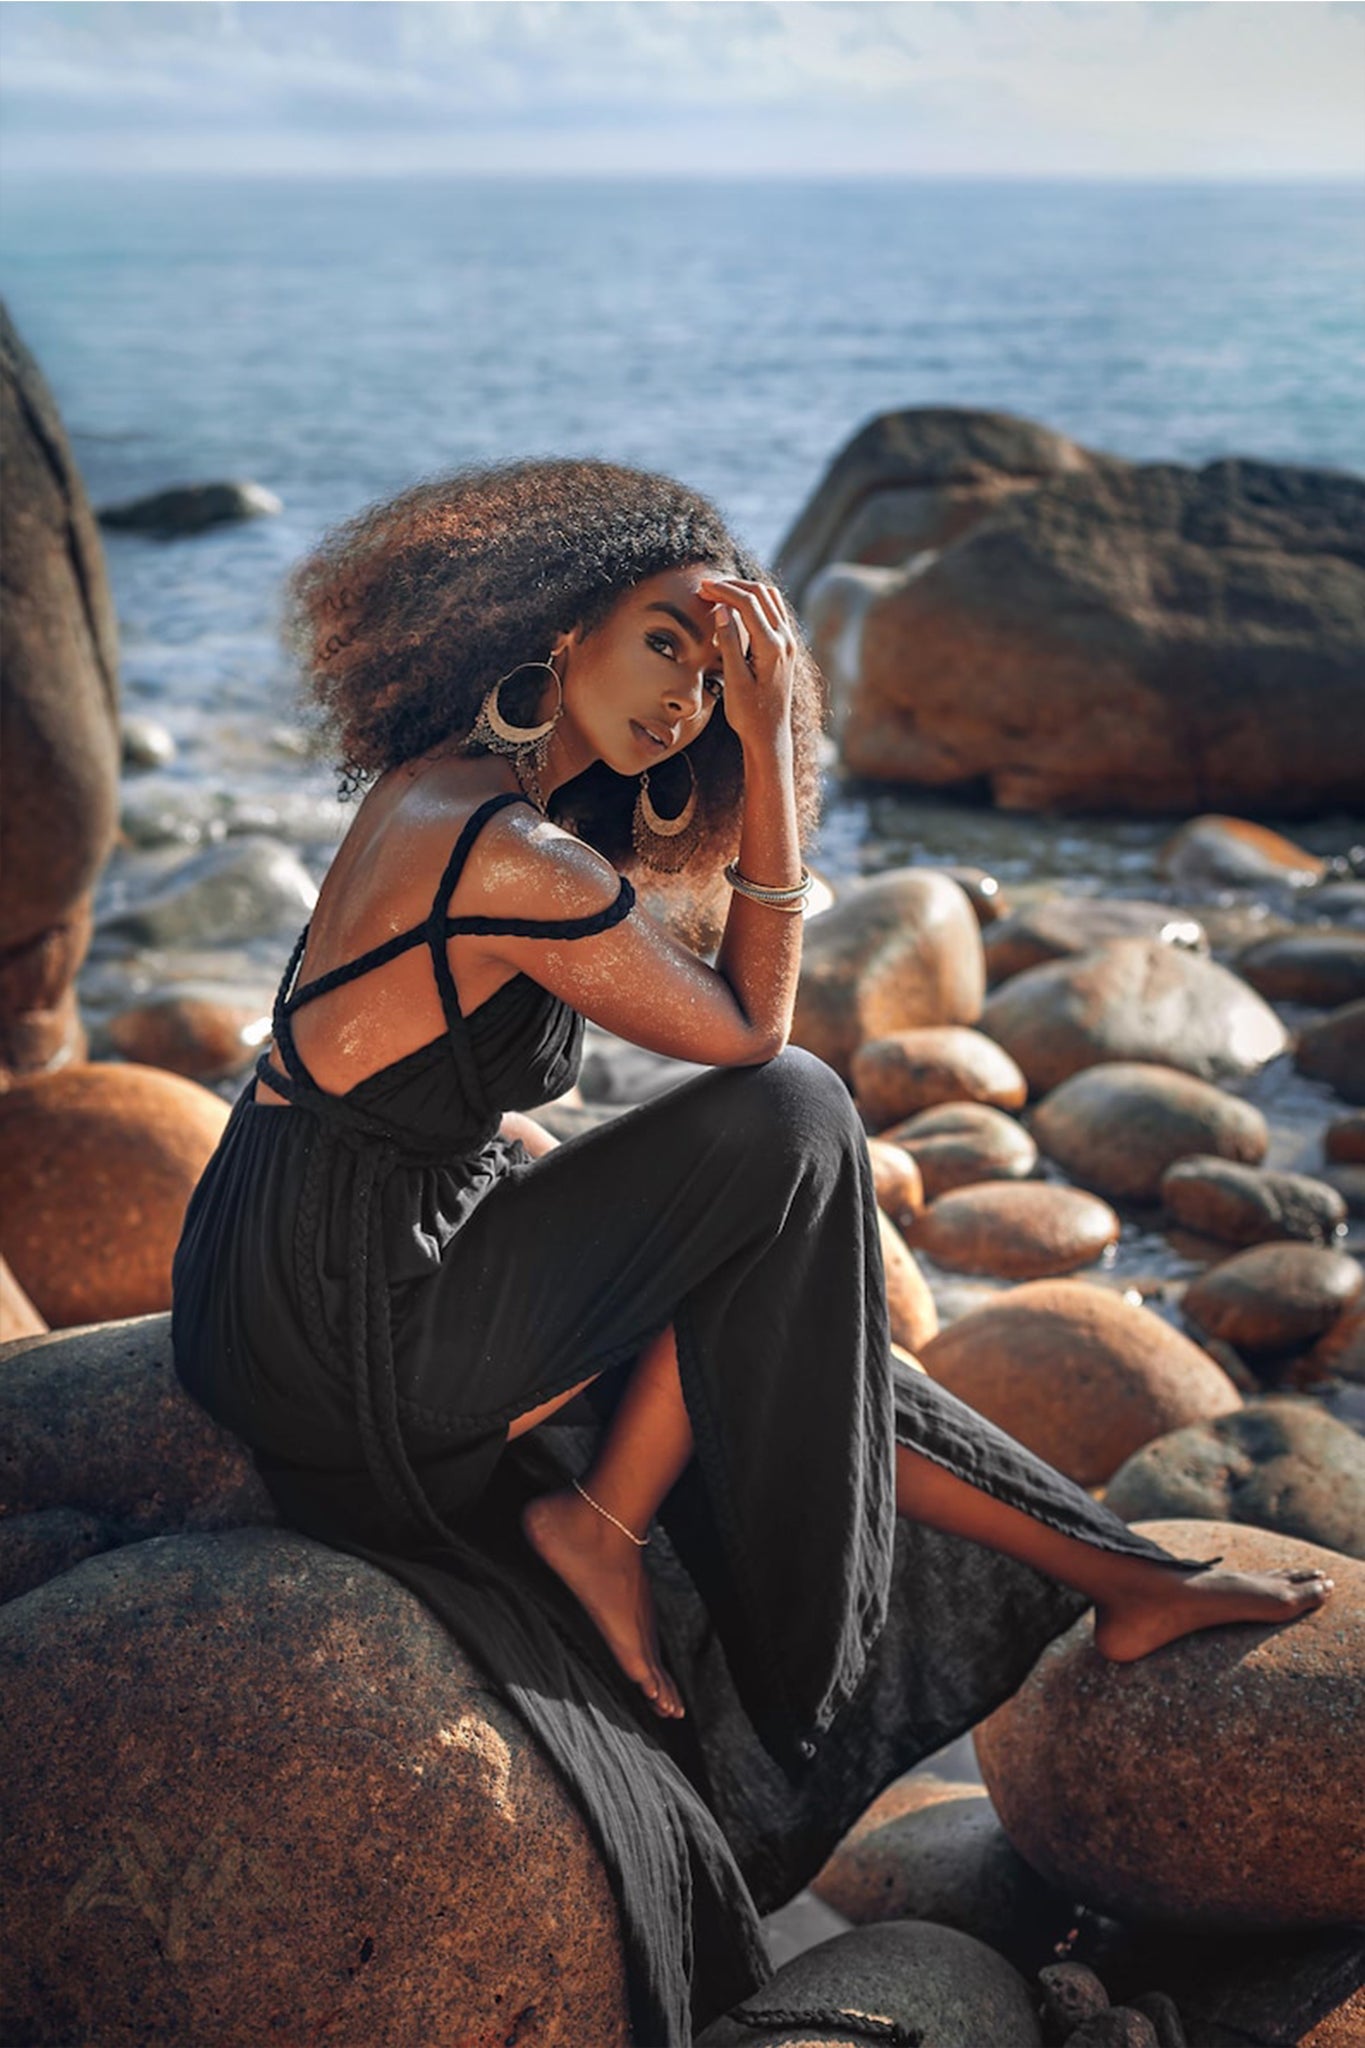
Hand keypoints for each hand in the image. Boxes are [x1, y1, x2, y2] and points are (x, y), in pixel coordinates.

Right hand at [695, 577, 796, 752]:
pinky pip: (773, 611)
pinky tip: (735, 608)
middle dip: (733, 586)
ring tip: (719, 593)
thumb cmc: (749, 714)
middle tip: (706, 588)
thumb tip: (723, 609)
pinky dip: (754, 602)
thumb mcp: (734, 681)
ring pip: (770, 598)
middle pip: (761, 594)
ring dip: (745, 591)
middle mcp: (785, 640)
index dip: (724, 591)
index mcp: (772, 647)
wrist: (769, 735)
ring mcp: (789, 642)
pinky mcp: (786, 647)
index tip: (702, 587)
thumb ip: (730, 643)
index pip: (748, 603)